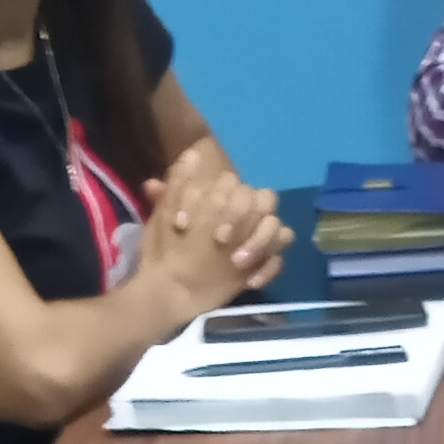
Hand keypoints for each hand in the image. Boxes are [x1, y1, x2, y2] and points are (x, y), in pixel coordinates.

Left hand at [134, 163, 288, 314]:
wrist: (166, 288)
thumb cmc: (164, 248)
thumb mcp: (163, 216)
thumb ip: (175, 187)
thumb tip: (191, 155)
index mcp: (224, 200)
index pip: (240, 187)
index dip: (222, 201)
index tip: (193, 224)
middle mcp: (244, 216)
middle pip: (266, 202)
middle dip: (243, 219)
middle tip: (220, 240)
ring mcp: (255, 240)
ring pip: (280, 230)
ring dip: (260, 243)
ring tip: (236, 262)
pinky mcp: (261, 265)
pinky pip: (279, 261)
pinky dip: (268, 269)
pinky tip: (249, 281)